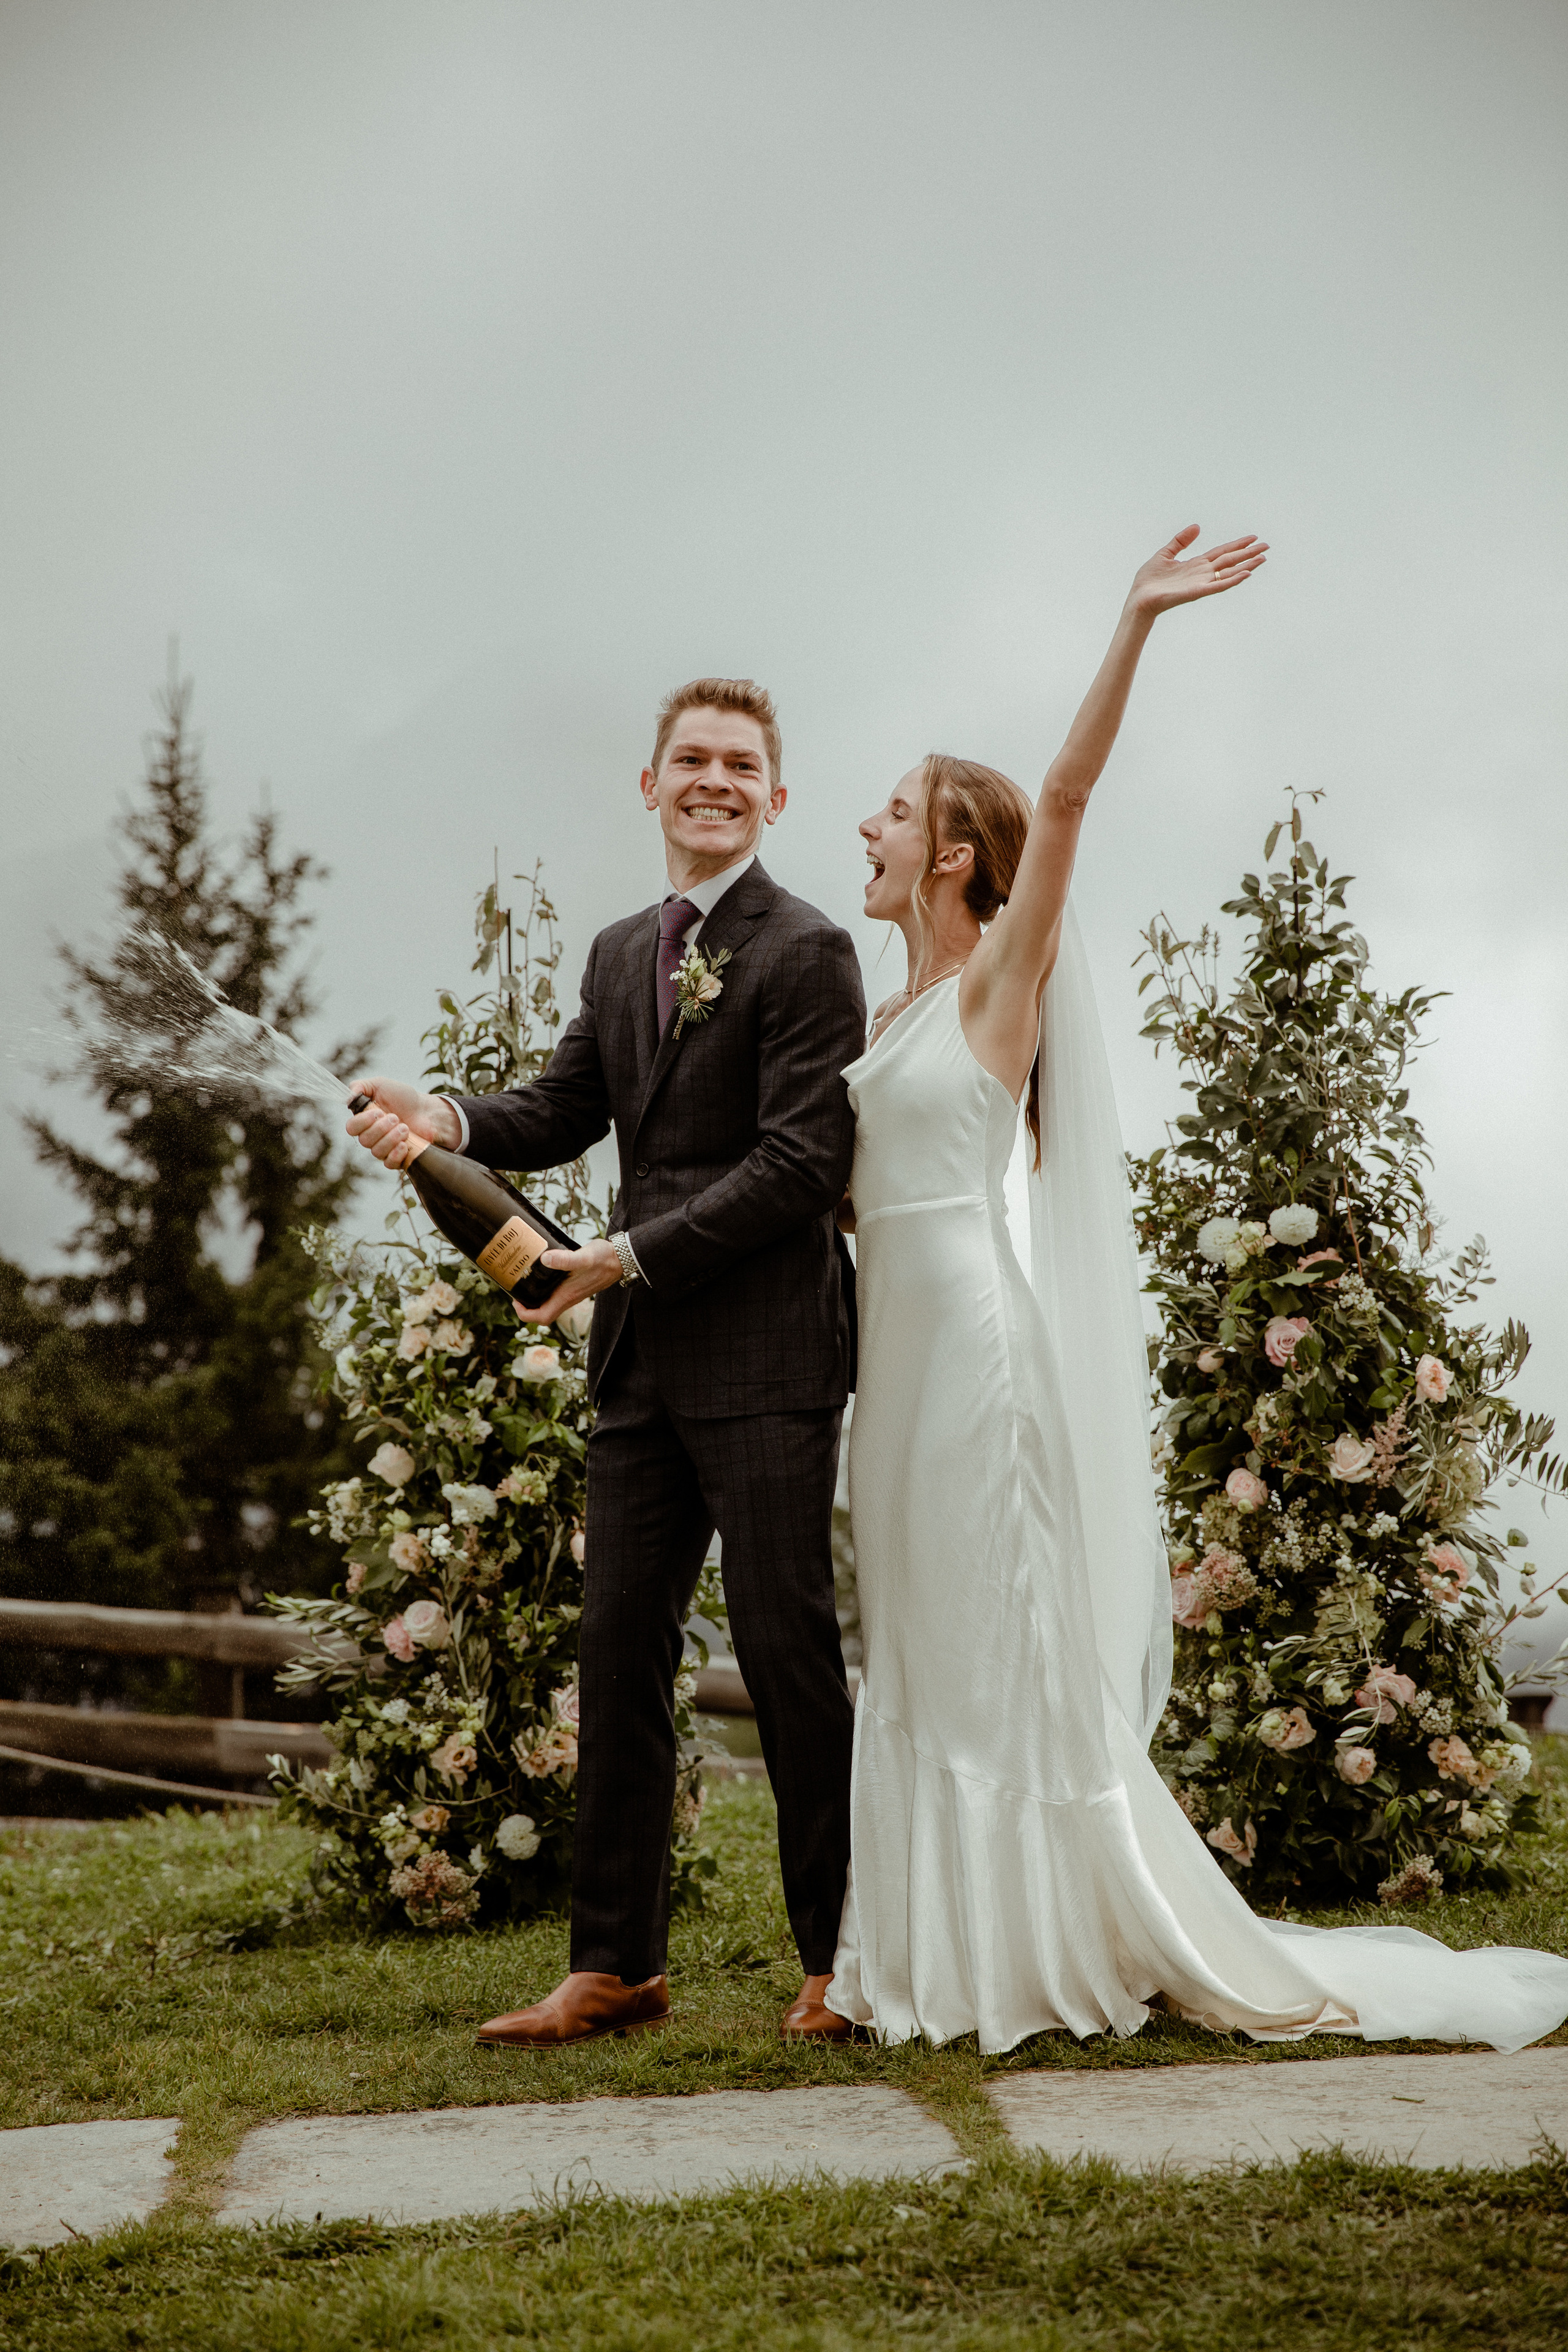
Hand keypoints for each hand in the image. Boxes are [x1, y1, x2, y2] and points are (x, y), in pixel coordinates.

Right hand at [346, 1076, 461, 1165]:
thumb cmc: (404, 1098)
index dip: (362, 1122)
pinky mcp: (397, 1157)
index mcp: (365, 1120)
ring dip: (392, 1138)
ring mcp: (384, 1148)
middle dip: (381, 1128)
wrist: (427, 1111)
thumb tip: (348, 1096)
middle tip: (396, 1117)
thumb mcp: (381, 1084)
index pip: (351, 1128)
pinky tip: (404, 1144)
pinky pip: (389, 1163)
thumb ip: (362, 1086)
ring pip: (377, 1151)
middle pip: (364, 1140)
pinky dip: (396, 1154)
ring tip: (405, 1127)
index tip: (378, 1112)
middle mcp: (371, 1135)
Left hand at [513, 1239, 624, 1322]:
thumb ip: (565, 1259)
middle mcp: (568, 1298)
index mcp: (567, 1296)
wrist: (622, 1258)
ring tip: (525, 1280)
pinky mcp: (575, 1285)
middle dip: (527, 1306)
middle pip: (543, 1313)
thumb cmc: (605, 1258)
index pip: (542, 1317)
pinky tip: (542, 1270)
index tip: (516, 1300)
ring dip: (535, 1297)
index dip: (525, 1314)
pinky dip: (545, 1287)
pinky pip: (556, 1292)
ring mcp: (572, 1292)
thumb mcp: (584, 1257)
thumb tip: (545, 1259)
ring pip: (549, 1303)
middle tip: (517, 1290)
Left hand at [1126, 525, 1267, 618]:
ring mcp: (1201, 583)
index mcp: (1195, 564)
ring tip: (1262, 559)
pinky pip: (1218, 586)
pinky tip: (1246, 574)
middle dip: (1248, 554)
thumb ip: (1181, 541)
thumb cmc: (1148, 581)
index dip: (1237, 544)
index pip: (1221, 552)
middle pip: (1229, 561)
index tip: (1253, 537)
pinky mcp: (1197, 592)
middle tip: (1267, 547)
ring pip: (1228, 573)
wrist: (1138, 599)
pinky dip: (1232, 580)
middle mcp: (1202, 574)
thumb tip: (1197, 527)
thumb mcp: (1165, 554)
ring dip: (1246, 566)